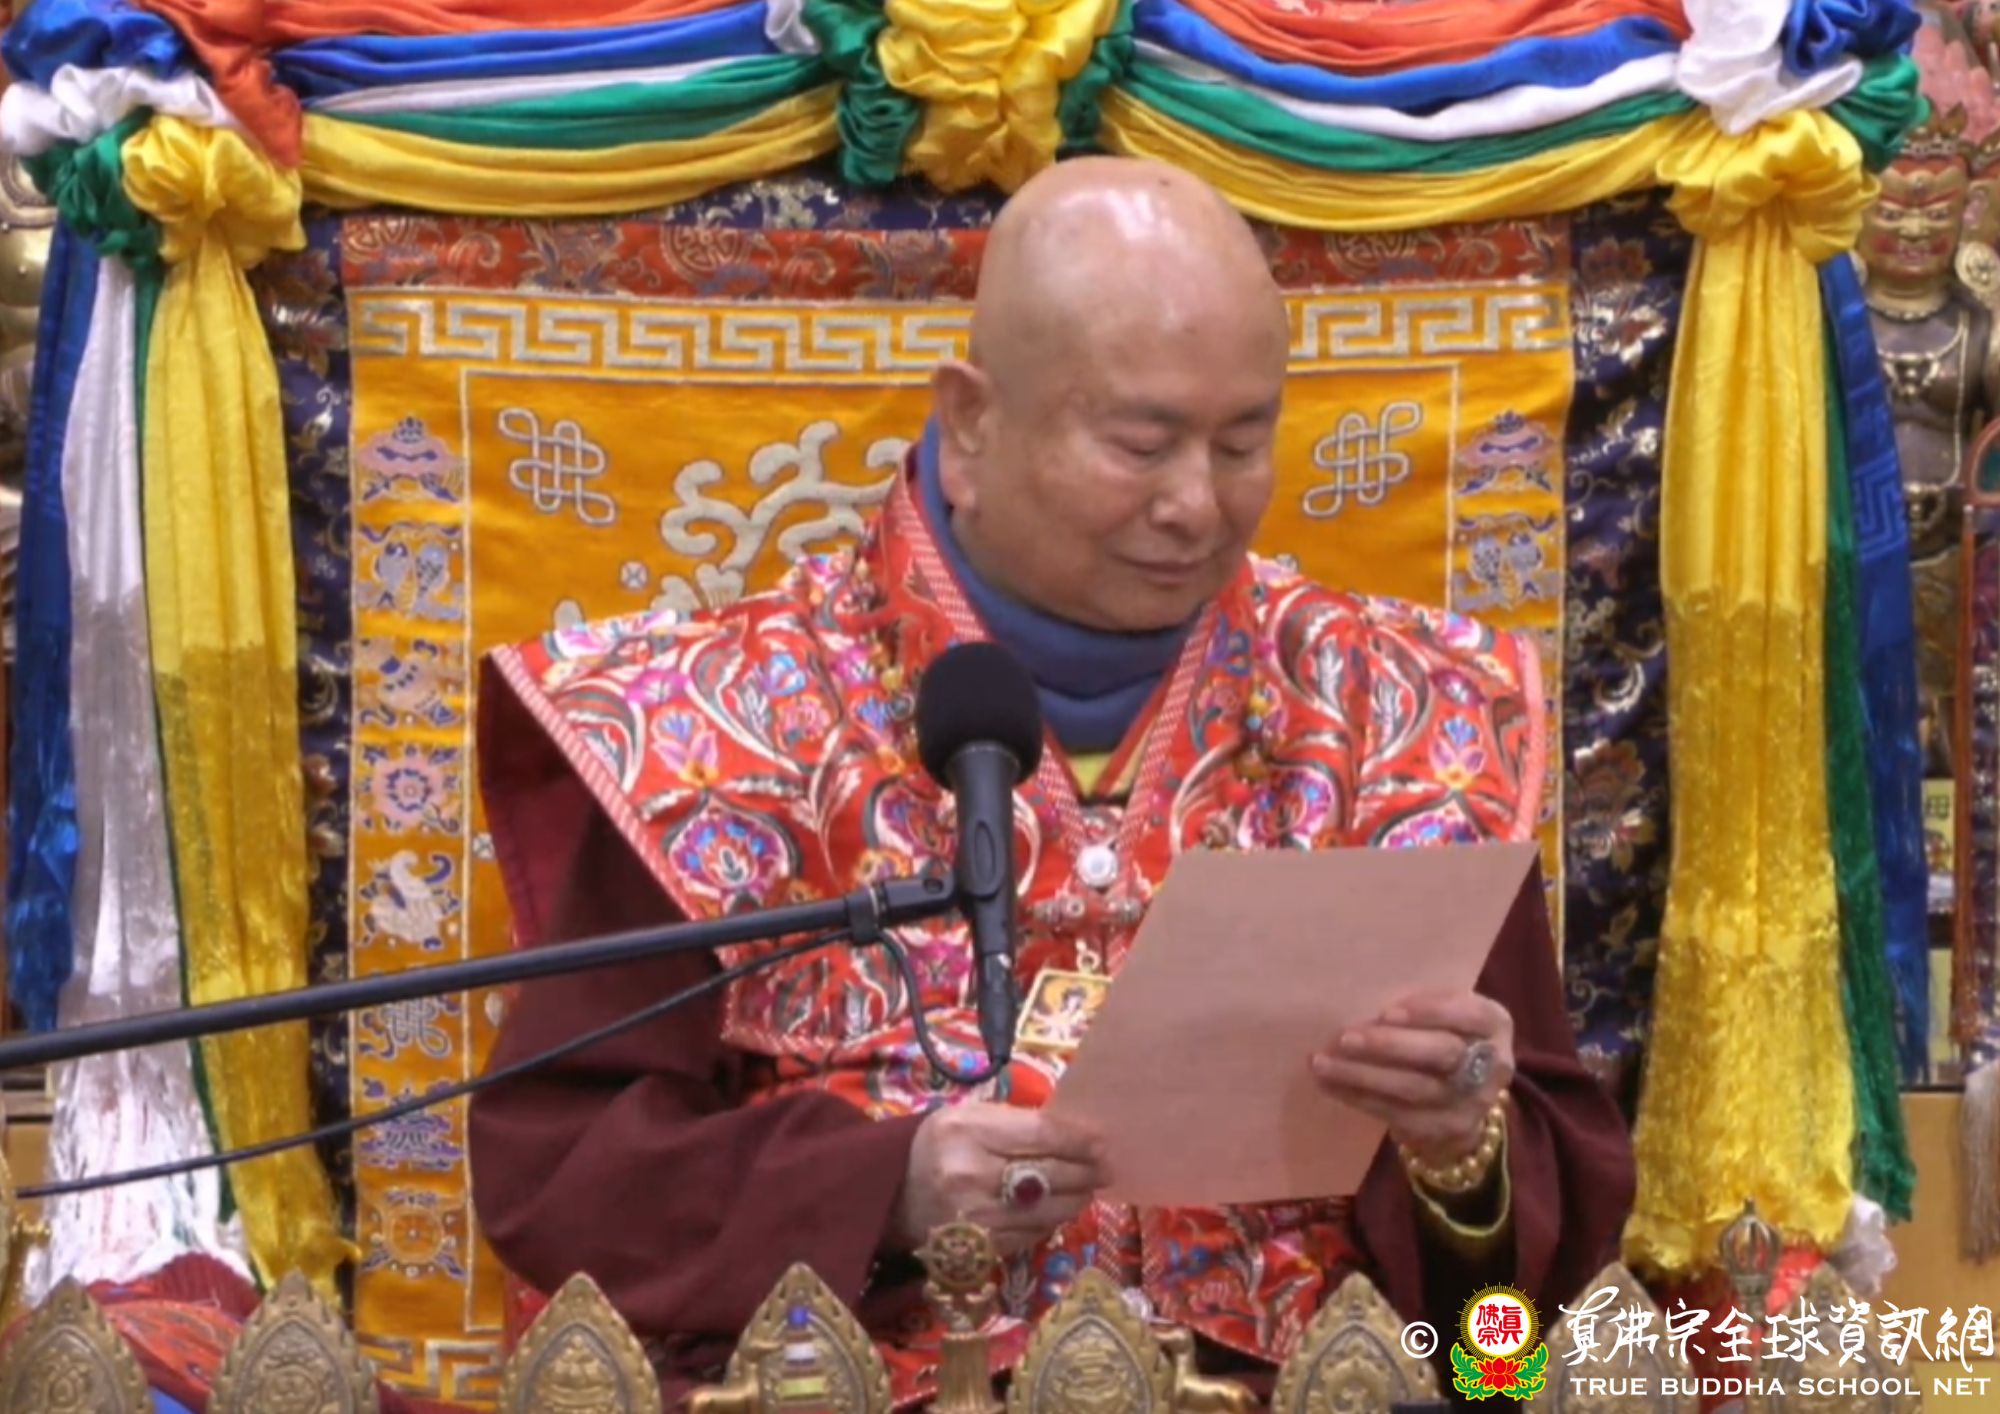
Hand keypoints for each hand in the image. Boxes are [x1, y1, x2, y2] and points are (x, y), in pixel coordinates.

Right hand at [890, 1103, 1110, 1255]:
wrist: (892, 1194)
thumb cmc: (939, 1145)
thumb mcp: (969, 1116)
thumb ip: (1017, 1121)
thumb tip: (1075, 1131)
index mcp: (968, 1132)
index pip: (1041, 1134)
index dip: (1079, 1138)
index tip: (1103, 1139)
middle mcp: (972, 1176)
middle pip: (1051, 1175)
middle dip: (1087, 1170)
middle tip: (1108, 1165)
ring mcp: (977, 1219)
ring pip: (1049, 1211)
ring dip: (1077, 1198)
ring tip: (1089, 1186)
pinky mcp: (982, 1249)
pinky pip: (1033, 1235)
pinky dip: (1052, 1221)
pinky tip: (1059, 1208)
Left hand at [1309, 991, 1513, 1170]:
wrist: (1462, 1100)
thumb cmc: (1444, 1035)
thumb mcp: (1449, 1013)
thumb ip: (1423, 1003)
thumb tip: (1364, 996)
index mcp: (1494, 1024)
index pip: (1470, 1015)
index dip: (1431, 1012)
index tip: (1387, 1011)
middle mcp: (1491, 1065)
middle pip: (1442, 1053)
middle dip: (1390, 1045)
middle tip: (1345, 1037)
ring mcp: (1470, 1103)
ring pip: (1414, 1088)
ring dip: (1363, 1075)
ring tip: (1323, 1062)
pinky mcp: (1444, 1130)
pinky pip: (1396, 1114)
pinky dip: (1358, 1097)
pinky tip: (1329, 1084)